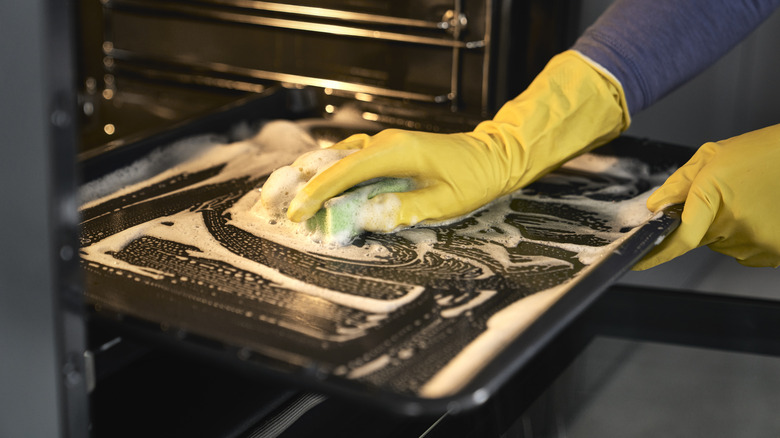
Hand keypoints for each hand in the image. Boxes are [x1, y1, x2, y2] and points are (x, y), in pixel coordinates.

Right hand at [287, 51, 629, 231]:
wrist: (496, 155)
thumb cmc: (474, 180)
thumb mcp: (444, 203)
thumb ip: (404, 210)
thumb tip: (366, 217)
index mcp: (395, 152)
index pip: (343, 171)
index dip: (316, 194)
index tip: (296, 214)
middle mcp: (384, 142)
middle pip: (332, 161)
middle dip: (304, 185)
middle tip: (279, 209)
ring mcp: (384, 142)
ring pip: (338, 157)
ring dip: (315, 178)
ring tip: (291, 200)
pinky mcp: (388, 149)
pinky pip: (351, 158)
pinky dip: (332, 173)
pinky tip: (322, 188)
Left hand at [634, 123, 779, 269]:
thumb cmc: (762, 152)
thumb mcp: (713, 157)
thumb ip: (680, 184)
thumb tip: (656, 207)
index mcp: (714, 198)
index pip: (679, 238)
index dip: (655, 254)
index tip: (637, 262)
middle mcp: (735, 226)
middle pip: (701, 238)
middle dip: (704, 222)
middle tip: (729, 196)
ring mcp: (758, 242)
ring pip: (724, 245)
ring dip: (728, 228)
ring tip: (751, 200)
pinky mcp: (777, 251)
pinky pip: (748, 252)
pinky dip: (748, 237)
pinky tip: (763, 213)